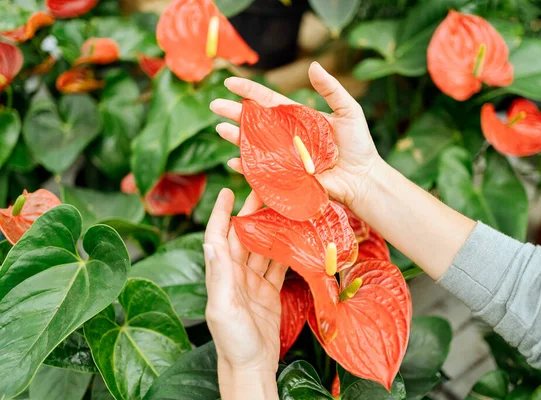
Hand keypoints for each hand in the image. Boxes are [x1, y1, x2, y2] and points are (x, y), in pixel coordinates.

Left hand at [203, 189, 286, 398]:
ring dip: (270, 229)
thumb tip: (211, 242)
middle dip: (250, 214)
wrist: (251, 366)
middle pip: (242, 237)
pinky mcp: (268, 292)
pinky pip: (276, 266)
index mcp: (221, 275)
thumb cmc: (233, 340)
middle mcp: (235, 275)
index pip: (218, 236)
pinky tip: (294, 238)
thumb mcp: (223, 307)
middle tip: (263, 193)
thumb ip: (219, 274)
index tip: (227, 192)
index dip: (221, 213)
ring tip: (282, 210)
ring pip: (262, 248)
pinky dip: (284, 251)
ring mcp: (252, 283)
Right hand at [209, 61, 380, 208]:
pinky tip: (234, 160)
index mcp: (297, 118)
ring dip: (236, 137)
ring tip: (221, 129)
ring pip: (254, 144)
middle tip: (214, 106)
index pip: (268, 100)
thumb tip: (312, 65)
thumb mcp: (348, 111)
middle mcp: (286, 136)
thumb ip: (331, 89)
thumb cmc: (358, 145)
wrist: (364, 178)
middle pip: (255, 121)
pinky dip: (247, 167)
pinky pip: (261, 171)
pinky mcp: (285, 176)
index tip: (229, 82)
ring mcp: (283, 157)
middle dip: (234, 113)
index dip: (249, 90)